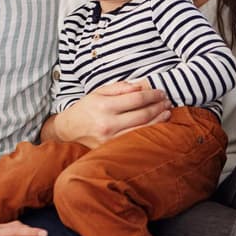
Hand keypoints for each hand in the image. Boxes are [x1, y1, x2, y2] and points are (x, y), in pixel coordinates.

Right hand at [52, 81, 170, 147]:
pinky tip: (156, 126)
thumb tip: (141, 86)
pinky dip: (148, 132)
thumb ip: (120, 88)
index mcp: (104, 106)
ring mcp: (110, 139)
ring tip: (167, 113)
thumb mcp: (99, 92)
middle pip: (142, 114)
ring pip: (142, 130)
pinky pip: (135, 140)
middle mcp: (108, 123)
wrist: (68, 131)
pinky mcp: (111, 149)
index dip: (152, 95)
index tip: (161, 92)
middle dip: (158, 107)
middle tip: (167, 102)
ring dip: (158, 120)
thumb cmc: (85, 109)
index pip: (136, 99)